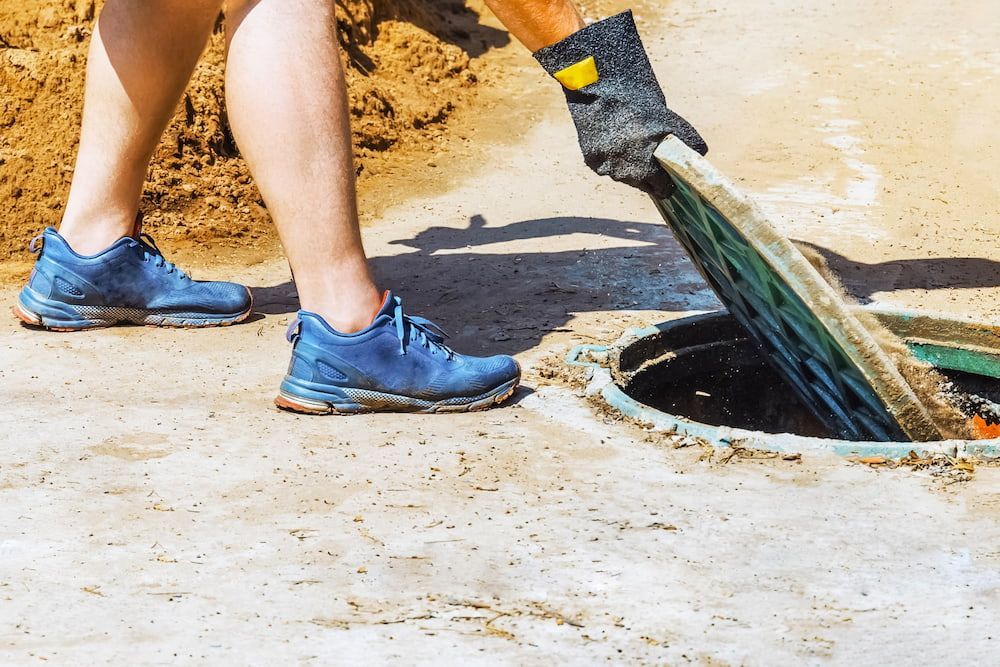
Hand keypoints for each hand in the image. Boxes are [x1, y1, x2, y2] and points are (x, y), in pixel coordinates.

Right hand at [534, 10, 706, 198]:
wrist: (601, 92)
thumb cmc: (640, 105)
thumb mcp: (670, 120)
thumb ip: (686, 140)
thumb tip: (701, 153)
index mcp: (649, 164)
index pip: (662, 188)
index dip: (667, 183)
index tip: (669, 178)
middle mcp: (627, 172)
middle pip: (641, 183)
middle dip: (648, 174)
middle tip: (650, 159)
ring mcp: (608, 168)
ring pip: (623, 176)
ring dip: (629, 166)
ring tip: (631, 146)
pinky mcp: (592, 161)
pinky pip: (607, 166)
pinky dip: (612, 158)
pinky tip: (614, 141)